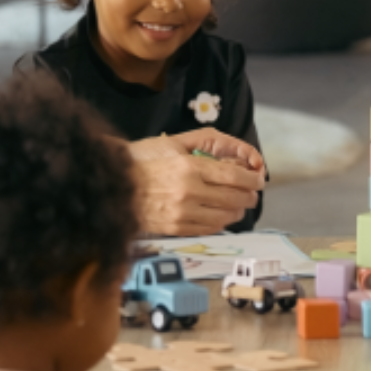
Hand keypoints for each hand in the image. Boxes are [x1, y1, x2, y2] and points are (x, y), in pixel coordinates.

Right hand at [128, 131, 265, 234]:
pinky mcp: (176, 228)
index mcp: (190, 168)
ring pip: (226, 217)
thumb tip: (235, 154)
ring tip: (237, 204)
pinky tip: (220, 214)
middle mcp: (189, 192)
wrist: (112, 183)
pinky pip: (209, 228)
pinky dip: (221, 222)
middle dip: (250, 195)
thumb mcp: (173, 142)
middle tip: (251, 192)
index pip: (236, 177)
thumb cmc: (142, 160)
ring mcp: (182, 213)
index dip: (253, 179)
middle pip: (235, 198)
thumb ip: (205, 143)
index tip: (258, 179)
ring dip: (238, 210)